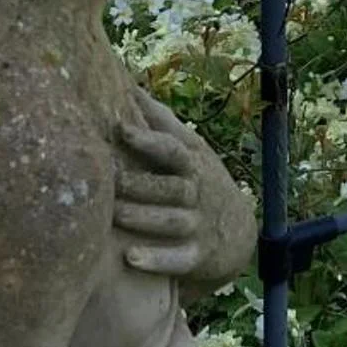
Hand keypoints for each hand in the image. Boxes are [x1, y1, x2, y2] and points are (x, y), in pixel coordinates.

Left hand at [114, 90, 255, 288]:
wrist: (239, 232)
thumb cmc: (200, 180)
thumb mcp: (191, 149)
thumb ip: (161, 122)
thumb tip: (128, 84)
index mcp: (192, 164)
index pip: (172, 149)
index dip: (149, 140)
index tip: (121, 130)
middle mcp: (196, 193)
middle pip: (169, 187)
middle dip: (139, 182)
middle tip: (106, 175)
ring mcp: (197, 225)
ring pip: (171, 221)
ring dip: (144, 218)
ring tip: (115, 214)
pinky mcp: (196, 256)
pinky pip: (178, 260)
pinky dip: (157, 261)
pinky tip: (131, 258)